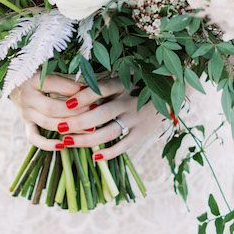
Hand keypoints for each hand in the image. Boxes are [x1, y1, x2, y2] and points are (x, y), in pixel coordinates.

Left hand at [12, 74, 163, 157]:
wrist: (174, 92)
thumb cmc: (141, 83)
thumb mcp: (124, 76)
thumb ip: (103, 82)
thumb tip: (73, 86)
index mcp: (123, 84)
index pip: (101, 89)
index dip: (84, 96)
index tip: (66, 103)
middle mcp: (129, 101)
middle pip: (101, 114)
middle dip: (78, 123)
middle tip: (59, 128)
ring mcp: (136, 119)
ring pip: (109, 132)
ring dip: (86, 140)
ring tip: (67, 142)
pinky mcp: (142, 133)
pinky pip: (124, 145)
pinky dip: (109, 153)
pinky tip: (95, 157)